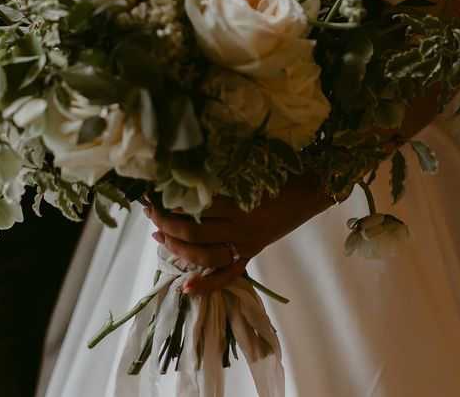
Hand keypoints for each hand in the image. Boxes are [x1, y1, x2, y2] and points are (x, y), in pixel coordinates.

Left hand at [144, 174, 331, 293]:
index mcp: (239, 204)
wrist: (309, 193)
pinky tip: (184, 287)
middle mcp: (240, 228)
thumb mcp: (250, 171)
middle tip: (151, 213)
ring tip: (159, 237)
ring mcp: (244, 246)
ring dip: (177, 248)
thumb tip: (188, 173)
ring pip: (203, 255)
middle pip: (194, 231)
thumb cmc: (280, 176)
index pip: (197, 207)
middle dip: (167, 223)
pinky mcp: (249, 256)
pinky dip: (205, 285)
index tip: (154, 194)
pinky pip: (226, 277)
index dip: (173, 203)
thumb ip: (222, 174)